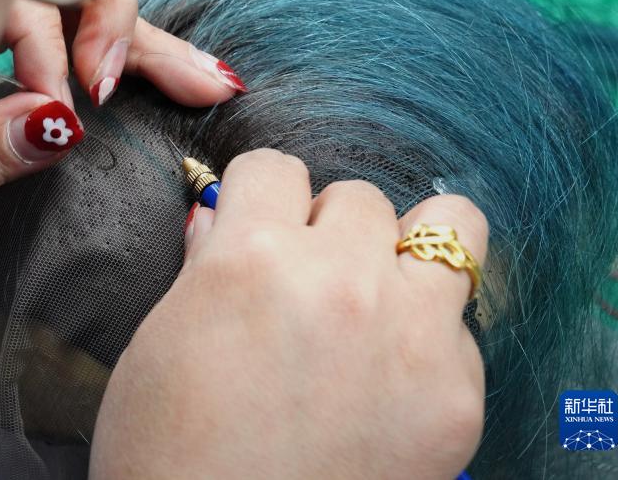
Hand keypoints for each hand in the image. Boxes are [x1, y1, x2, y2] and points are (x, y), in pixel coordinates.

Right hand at [91, 149, 487, 479]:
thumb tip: (219, 218)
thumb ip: (203, 267)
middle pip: (357, 196)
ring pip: (452, 224)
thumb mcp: (159, 344)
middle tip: (306, 283)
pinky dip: (427, 335)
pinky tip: (389, 378)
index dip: (258, 198)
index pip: (275, 167)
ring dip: (409, 248)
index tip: (257, 226)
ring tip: (381, 289)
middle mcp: (339, 278)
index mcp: (251, 257)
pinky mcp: (457, 395)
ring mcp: (410, 334)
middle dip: (326, 230)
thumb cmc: (166, 454)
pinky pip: (458, 325)